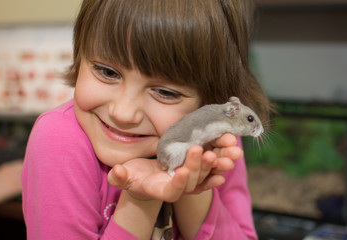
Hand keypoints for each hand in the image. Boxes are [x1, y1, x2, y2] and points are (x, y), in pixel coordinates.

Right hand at [107, 133, 242, 201]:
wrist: (147, 177)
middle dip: (198, 167)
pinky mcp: (195, 172)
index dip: (177, 184)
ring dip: (216, 165)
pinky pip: (209, 171)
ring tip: (227, 155)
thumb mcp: (123, 176)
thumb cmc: (133, 176)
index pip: (172, 191)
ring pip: (205, 175)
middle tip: (203, 151)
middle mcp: (178, 188)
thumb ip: (120, 177)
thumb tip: (117, 172)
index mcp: (161, 190)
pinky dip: (218, 168)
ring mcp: (188, 180)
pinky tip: (228, 162)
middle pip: (191, 181)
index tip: (181, 172)